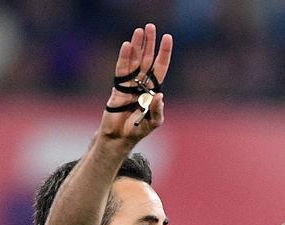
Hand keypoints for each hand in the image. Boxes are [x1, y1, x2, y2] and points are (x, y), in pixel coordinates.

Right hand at [99, 23, 172, 141]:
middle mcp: (141, 84)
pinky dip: (125, 58)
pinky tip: (127, 45)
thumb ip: (157, 111)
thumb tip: (160, 96)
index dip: (164, 53)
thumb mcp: (153, 122)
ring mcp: (129, 84)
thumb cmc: (138, 130)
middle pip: (147, 59)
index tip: (167, 37)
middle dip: (149, 43)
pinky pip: (121, 69)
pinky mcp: (117, 87)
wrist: (119, 137)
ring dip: (137, 46)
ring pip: (134, 61)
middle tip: (151, 27)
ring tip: (139, 30)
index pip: (160, 67)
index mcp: (153, 90)